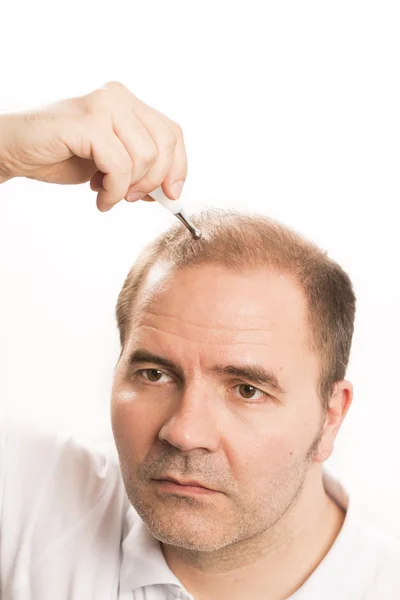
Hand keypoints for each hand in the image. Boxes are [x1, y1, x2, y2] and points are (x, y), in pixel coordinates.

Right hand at [0, 81, 186, 210]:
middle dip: (153, 181)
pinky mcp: (87, 122)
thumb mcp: (112, 161)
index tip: (171, 195)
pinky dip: (113, 191)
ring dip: (128, 189)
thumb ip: (140, 167)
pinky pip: (119, 166)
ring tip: (108, 196)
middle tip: (133, 199)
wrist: (17, 150)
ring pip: (144, 157)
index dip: (178, 167)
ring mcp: (103, 105)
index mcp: (128, 103)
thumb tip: (170, 191)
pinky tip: (98, 196)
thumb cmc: (62, 154)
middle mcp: (118, 97)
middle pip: (165, 144)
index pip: (172, 133)